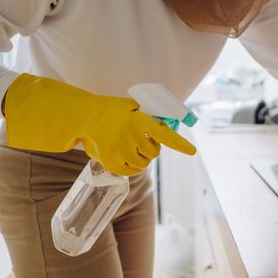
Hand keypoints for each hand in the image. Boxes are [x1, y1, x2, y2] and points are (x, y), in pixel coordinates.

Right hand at [4, 74, 195, 175]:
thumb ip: (151, 115)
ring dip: (142, 156)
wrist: (85, 117)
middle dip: (152, 147)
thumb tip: (168, 124)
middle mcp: (131, 137)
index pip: (164, 135)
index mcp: (138, 121)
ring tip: (130, 145)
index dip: (180, 144)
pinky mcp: (112, 163)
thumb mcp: (133, 106)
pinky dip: (133, 166)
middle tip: (140, 138)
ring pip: (144, 163)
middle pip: (154, 152)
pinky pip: (133, 171)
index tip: (192, 151)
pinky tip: (126, 155)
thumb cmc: (113, 110)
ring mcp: (120, 152)